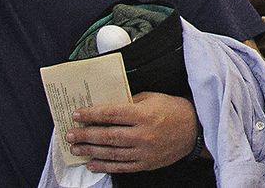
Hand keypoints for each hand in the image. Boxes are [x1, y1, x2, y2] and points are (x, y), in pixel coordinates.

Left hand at [67, 92, 199, 173]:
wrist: (195, 131)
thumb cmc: (174, 110)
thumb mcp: (153, 97)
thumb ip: (130, 102)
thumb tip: (108, 106)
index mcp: (143, 114)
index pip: (111, 114)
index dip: (92, 115)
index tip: (77, 115)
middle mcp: (142, 134)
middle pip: (107, 135)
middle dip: (85, 135)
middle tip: (69, 135)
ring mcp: (143, 151)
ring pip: (111, 153)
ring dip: (90, 151)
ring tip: (76, 149)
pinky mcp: (145, 164)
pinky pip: (121, 167)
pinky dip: (104, 166)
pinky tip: (92, 164)